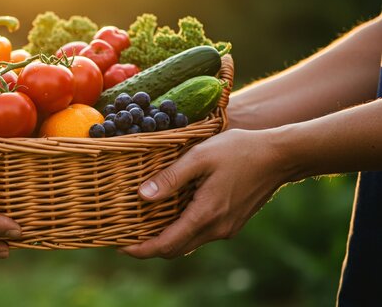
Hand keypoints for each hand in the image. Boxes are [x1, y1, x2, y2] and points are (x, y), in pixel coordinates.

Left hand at [120, 129, 291, 258]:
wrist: (280, 156)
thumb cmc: (239, 150)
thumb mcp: (200, 157)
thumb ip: (171, 178)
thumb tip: (142, 196)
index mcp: (205, 215)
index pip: (166, 245)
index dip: (140, 249)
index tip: (119, 246)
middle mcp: (216, 229)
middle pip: (175, 249)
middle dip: (148, 247)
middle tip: (125, 236)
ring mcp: (226, 228)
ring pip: (188, 243)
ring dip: (165, 239)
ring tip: (143, 226)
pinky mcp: (232, 223)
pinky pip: (200, 234)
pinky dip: (181, 231)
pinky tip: (170, 215)